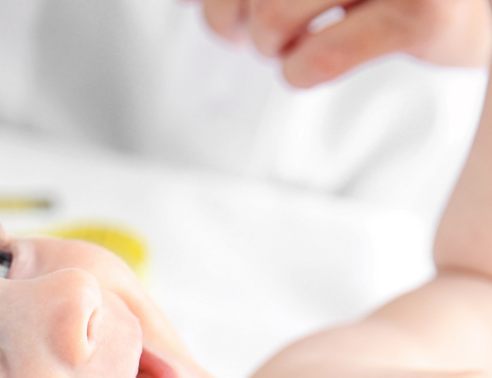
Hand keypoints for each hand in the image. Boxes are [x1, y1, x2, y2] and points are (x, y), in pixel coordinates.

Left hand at [194, 0, 491, 86]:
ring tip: (286, 44)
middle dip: (225, 16)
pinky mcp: (421, 13)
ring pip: (272, 14)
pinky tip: (309, 65)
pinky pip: (316, 58)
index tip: (211, 11)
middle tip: (240, 33)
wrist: (482, 0)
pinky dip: (298, 72)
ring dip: (268, 44)